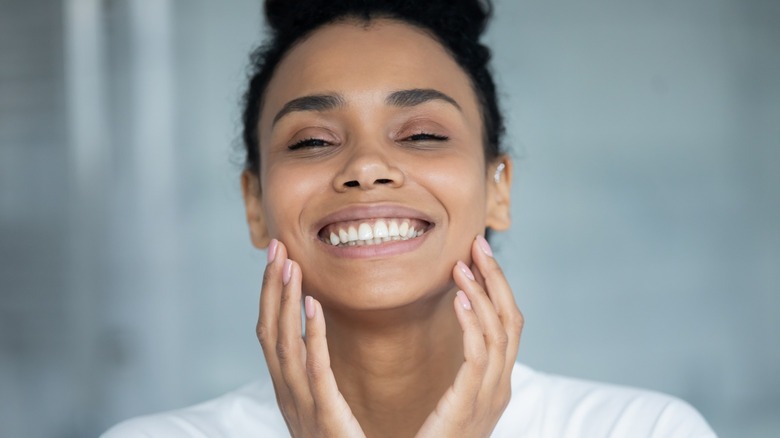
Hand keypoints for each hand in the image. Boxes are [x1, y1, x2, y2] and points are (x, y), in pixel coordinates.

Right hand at [256, 239, 365, 437]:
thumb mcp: (320, 405)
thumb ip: (316, 373)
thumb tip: (314, 335)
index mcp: (287, 389)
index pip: (270, 333)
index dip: (271, 295)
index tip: (278, 259)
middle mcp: (286, 394)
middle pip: (269, 332)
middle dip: (271, 288)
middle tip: (276, 248)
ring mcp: (300, 406)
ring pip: (284, 344)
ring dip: (285, 301)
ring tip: (290, 265)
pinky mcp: (323, 415)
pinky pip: (313, 369)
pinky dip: (310, 335)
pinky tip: (314, 305)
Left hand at [415, 235, 523, 437]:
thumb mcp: (455, 402)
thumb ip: (462, 372)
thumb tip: (458, 334)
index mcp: (497, 383)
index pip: (508, 324)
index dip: (497, 287)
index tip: (478, 256)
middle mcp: (501, 386)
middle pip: (512, 321)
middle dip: (497, 280)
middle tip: (478, 245)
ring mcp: (490, 397)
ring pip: (500, 332)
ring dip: (482, 293)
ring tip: (462, 265)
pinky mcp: (471, 405)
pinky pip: (479, 356)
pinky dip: (473, 323)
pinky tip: (459, 299)